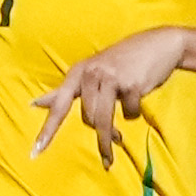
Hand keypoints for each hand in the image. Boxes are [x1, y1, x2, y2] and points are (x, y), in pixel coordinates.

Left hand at [32, 25, 195, 160]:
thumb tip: (35, 103)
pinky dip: (135, 112)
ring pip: (104, 120)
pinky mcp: (131, 84)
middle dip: (101, 133)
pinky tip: (139, 98)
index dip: (48, 130)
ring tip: (118, 142)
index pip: (59, 106)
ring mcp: (111, 78)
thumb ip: (64, 90)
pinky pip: (130, 113)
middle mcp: (91, 74)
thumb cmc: (123, 60)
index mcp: (78, 73)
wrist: (160, 43)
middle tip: (114, 139)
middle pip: (87, 118)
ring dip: (111, 136)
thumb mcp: (91, 71)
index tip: (36, 152)